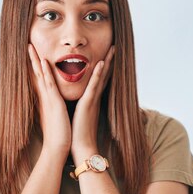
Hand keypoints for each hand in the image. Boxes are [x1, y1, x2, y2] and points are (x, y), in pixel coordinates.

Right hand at [28, 44, 70, 157]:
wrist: (59, 147)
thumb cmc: (59, 133)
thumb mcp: (56, 116)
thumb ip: (54, 107)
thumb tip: (54, 102)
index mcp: (46, 100)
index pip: (39, 79)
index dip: (35, 66)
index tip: (32, 54)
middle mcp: (44, 97)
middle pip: (36, 74)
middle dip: (31, 59)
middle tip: (27, 44)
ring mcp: (47, 99)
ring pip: (40, 75)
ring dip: (36, 60)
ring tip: (30, 46)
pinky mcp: (53, 103)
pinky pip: (48, 84)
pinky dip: (45, 72)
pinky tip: (43, 60)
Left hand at [71, 45, 114, 164]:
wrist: (81, 147)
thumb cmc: (79, 134)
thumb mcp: (80, 116)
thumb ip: (82, 108)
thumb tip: (80, 104)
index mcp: (91, 100)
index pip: (98, 80)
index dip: (104, 67)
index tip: (107, 55)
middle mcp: (94, 97)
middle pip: (104, 74)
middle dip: (109, 60)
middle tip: (114, 46)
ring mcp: (93, 99)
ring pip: (101, 76)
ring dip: (107, 61)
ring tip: (112, 48)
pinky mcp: (88, 103)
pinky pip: (94, 86)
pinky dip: (98, 74)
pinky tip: (101, 63)